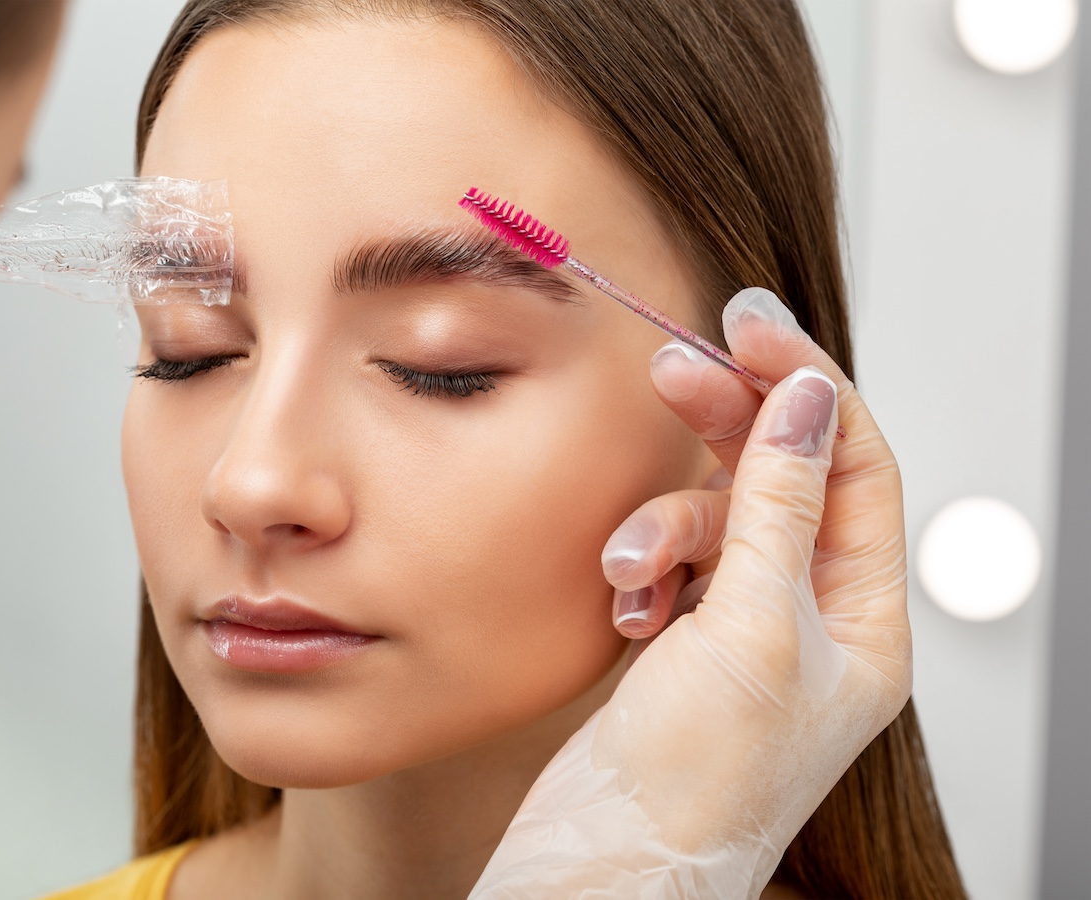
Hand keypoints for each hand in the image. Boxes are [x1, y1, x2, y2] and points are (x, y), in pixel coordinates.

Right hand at [470, 288, 910, 898]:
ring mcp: (747, 631)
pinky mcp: (684, 644)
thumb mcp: (752, 628)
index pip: (856, 468)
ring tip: (628, 570)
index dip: (808, 389)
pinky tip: (623, 608)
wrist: (605, 867)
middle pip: (784, 479)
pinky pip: (671, 565)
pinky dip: (643, 571)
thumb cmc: (695, 786)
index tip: (753, 326)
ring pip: (715, 523)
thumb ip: (777, 505)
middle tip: (674, 366)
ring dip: (664, 530)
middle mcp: (815, 619)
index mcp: (867, 622)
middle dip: (727, 427)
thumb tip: (807, 399)